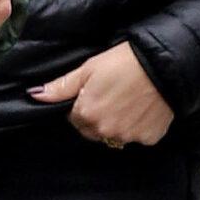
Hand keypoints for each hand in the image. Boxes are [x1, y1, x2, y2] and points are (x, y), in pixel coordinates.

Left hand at [31, 43, 174, 146]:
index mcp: (86, 115)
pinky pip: (138, 136)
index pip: (74, 118)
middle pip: (93, 130)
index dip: (83, 104)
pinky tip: (143, 108)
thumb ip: (61, 87)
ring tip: (129, 100)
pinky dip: (139, 126)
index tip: (96, 91)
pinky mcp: (149, 138)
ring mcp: (128, 137)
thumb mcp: (88, 69)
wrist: (164, 64)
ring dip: (118, 123)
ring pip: (115, 135)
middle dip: (98, 116)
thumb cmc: (124, 62)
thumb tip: (35, 95)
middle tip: (112, 95)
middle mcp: (105, 131)